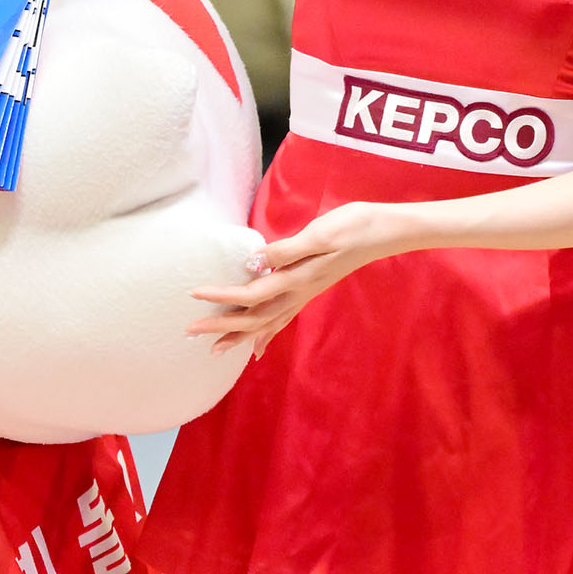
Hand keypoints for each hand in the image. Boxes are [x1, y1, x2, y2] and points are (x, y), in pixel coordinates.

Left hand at [186, 203, 404, 360]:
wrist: (382, 231)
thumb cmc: (352, 225)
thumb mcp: (319, 233)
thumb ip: (285, 251)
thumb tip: (253, 264)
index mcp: (298, 278)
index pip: (251, 294)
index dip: (222, 297)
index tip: (194, 296)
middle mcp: (299, 292)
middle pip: (254, 317)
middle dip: (221, 326)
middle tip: (190, 332)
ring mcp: (305, 294)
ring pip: (267, 323)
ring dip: (239, 336)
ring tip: (214, 348)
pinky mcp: (310, 289)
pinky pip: (283, 319)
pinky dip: (266, 334)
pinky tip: (257, 346)